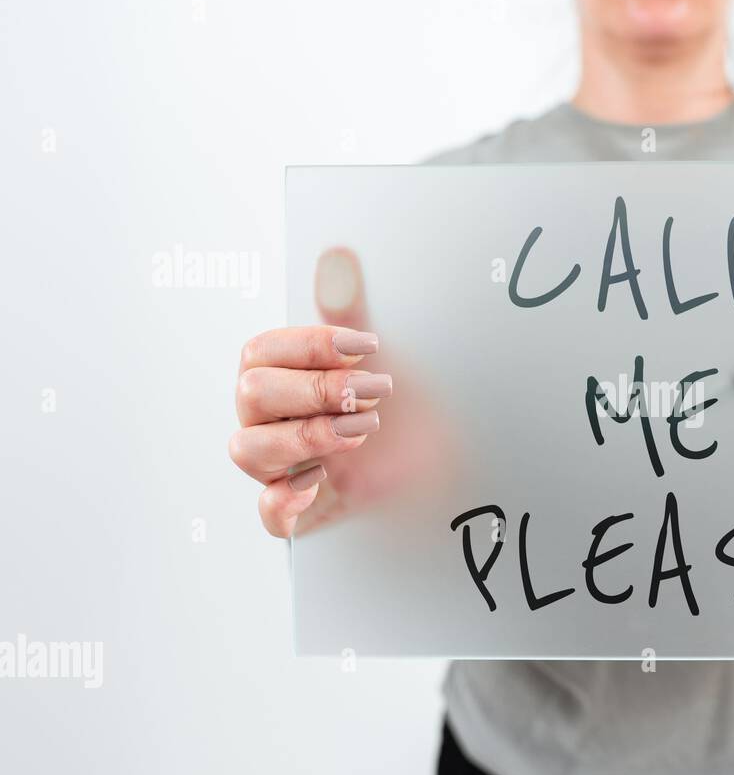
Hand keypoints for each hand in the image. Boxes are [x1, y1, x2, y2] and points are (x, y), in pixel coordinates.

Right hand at [229, 248, 433, 537]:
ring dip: (305, 435)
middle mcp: (273, 422)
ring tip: (364, 429)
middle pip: (250, 395)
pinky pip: (269, 516)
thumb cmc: (402, 410)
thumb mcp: (382, 360)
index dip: (309, 345)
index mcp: (282, 380)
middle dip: (313, 388)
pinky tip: (320, 482)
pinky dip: (283, 502)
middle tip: (369, 389)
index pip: (261, 352)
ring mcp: (285, 468)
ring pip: (247, 450)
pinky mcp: (306, 511)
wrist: (444, 464)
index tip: (364, 346)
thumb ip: (351, 315)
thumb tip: (337, 258)